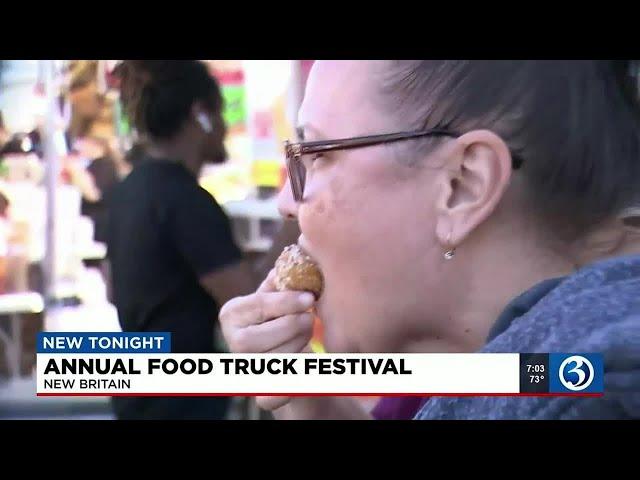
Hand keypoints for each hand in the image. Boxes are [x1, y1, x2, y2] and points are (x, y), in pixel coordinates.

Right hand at [219, 269, 315, 409]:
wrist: (296, 358)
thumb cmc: (287, 318)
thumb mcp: (283, 295)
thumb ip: (284, 279)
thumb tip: (295, 258)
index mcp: (232, 313)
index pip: (256, 306)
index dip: (284, 302)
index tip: (310, 298)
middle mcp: (232, 343)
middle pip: (255, 339)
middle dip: (290, 327)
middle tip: (309, 319)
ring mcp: (245, 371)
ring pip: (270, 362)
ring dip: (298, 347)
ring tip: (307, 337)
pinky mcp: (262, 395)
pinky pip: (273, 395)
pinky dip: (295, 379)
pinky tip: (307, 361)